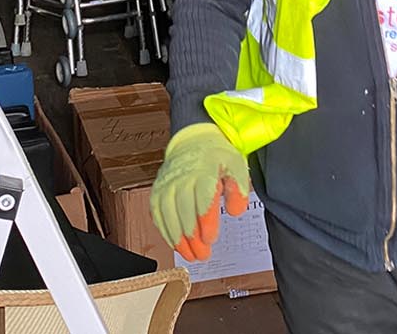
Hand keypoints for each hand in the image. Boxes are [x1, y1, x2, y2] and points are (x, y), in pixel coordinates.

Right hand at [150, 123, 250, 261]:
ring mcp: (167, 183)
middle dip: (193, 237)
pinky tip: (175, 243)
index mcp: (204, 170)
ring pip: (167, 214)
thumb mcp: (236, 167)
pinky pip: (157, 214)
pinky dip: (165, 231)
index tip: (211, 238)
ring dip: (178, 239)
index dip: (206, 222)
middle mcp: (182, 176)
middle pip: (184, 210)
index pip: (203, 198)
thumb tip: (235, 210)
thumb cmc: (216, 158)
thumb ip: (239, 190)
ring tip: (190, 255)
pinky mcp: (158, 190)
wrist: (194, 142)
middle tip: (203, 254)